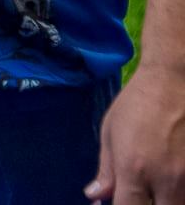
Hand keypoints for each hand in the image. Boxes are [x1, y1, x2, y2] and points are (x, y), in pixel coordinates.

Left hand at [88, 62, 184, 202]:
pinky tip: (175, 178)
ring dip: (167, 200)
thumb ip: (106, 170)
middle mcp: (167, 179)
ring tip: (157, 187)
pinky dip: (181, 189)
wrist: (174, 79)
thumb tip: (95, 197)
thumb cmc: (137, 103)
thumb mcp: (110, 133)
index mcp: (135, 170)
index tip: (118, 202)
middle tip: (143, 194)